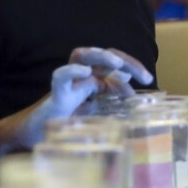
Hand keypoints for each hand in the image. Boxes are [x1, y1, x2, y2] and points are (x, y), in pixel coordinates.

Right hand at [5, 48, 153, 149]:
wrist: (39, 132)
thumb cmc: (70, 118)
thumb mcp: (98, 108)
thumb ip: (112, 95)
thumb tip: (129, 83)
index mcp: (94, 76)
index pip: (116, 62)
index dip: (133, 66)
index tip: (148, 80)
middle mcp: (81, 73)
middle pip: (103, 54)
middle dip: (124, 60)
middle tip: (144, 76)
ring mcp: (69, 81)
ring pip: (81, 55)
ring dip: (100, 56)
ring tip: (116, 63)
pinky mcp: (56, 93)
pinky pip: (60, 75)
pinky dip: (72, 71)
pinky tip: (86, 73)